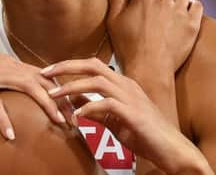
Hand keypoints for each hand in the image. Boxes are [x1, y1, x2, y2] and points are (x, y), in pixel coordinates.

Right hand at [0, 28, 66, 139]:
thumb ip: (2, 75)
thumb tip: (15, 87)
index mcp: (9, 63)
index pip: (43, 75)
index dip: (61, 90)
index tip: (76, 105)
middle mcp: (6, 66)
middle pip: (42, 81)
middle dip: (62, 99)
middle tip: (76, 118)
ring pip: (27, 87)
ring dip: (45, 105)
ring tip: (59, 122)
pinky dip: (3, 119)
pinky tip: (11, 134)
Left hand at [43, 58, 212, 174]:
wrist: (172, 150)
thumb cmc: (144, 134)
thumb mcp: (113, 119)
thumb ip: (94, 107)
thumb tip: (71, 100)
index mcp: (121, 83)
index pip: (91, 65)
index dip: (69, 65)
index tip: (48, 71)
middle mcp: (126, 84)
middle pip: (92, 65)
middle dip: (66, 67)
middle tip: (44, 73)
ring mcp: (131, 98)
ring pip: (97, 82)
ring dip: (72, 87)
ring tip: (53, 95)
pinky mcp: (134, 114)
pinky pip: (107, 105)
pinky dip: (89, 108)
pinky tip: (76, 115)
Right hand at [108, 0, 202, 76]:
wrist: (148, 70)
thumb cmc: (129, 49)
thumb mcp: (113, 21)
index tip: (146, 2)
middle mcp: (163, 1)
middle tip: (157, 9)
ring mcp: (179, 12)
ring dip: (176, 0)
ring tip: (171, 13)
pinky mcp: (192, 24)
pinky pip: (197, 5)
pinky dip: (192, 7)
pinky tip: (184, 16)